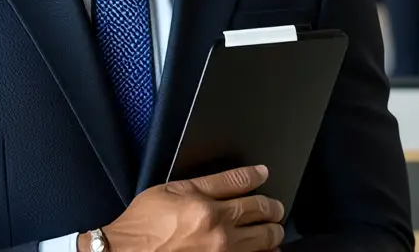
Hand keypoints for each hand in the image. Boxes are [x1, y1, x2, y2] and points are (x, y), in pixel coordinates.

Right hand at [89, 165, 283, 251]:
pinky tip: (261, 250)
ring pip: (266, 242)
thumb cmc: (144, 225)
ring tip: (270, 229)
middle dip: (273, 208)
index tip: (264, 175)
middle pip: (263, 215)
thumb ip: (210, 182)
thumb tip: (247, 174)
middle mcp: (219, 233)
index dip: (258, 177)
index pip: (244, 185)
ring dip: (273, 232)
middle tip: (274, 208)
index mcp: (206, 208)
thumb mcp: (172, 191)